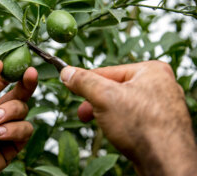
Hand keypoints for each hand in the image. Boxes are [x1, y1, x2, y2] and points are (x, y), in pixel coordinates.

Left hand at [0, 60, 37, 175]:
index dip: (12, 72)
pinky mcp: (11, 145)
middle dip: (27, 83)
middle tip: (31, 74)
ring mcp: (4, 127)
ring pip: (22, 110)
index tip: (19, 64)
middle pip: (19, 93)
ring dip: (10, 111)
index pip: (3, 81)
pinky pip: (24, 131)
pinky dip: (13, 129)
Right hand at [61, 61, 196, 175]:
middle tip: (84, 114)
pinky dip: (121, 124)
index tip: (71, 88)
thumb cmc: (142, 126)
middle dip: (97, 102)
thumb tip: (67, 72)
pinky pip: (134, 118)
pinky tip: (118, 134)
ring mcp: (163, 106)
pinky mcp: (161, 125)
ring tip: (102, 125)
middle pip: (115, 88)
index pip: (108, 71)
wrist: (167, 162)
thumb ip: (83, 81)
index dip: (87, 82)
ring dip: (107, 114)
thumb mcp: (104, 97)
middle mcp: (161, 85)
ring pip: (123, 105)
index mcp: (151, 71)